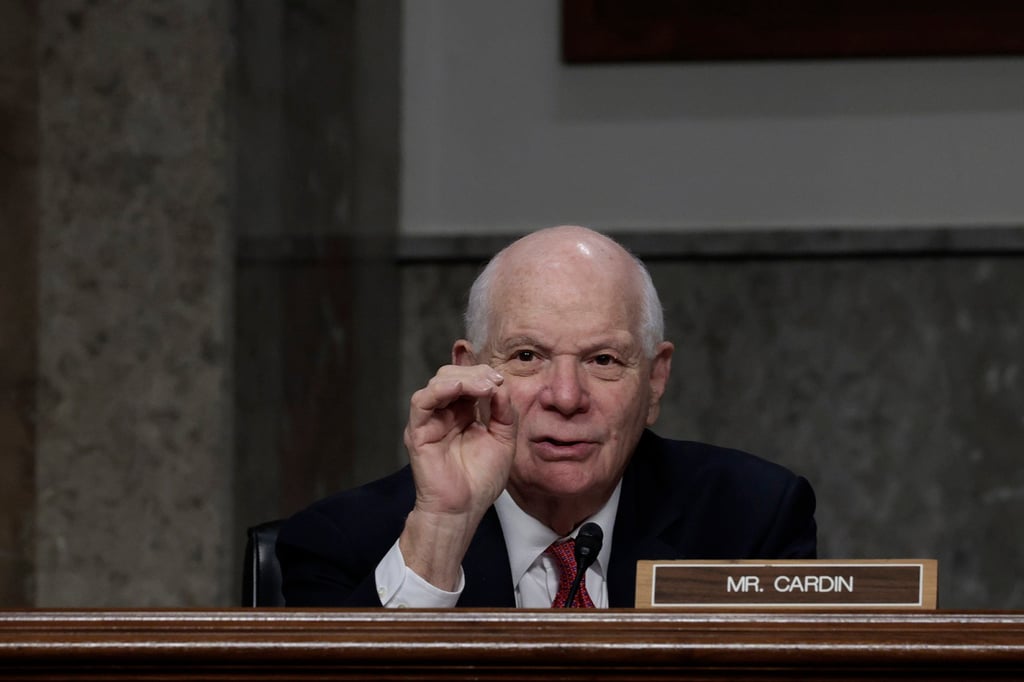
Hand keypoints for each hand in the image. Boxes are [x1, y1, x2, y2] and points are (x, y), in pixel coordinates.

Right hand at [398, 364, 516, 588]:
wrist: (464, 509)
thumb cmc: (481, 480)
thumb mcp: (503, 440)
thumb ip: (504, 412)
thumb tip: (500, 385)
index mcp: (463, 413)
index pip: (469, 380)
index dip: (484, 374)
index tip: (501, 380)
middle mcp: (444, 413)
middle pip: (453, 375)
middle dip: (475, 373)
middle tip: (494, 382)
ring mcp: (430, 421)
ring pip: (437, 382)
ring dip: (462, 377)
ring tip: (483, 386)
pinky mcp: (417, 431)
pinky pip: (422, 402)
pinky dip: (439, 390)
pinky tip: (459, 388)